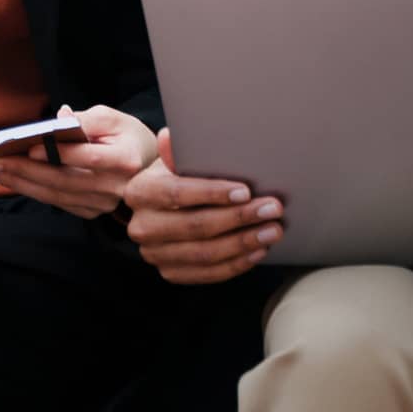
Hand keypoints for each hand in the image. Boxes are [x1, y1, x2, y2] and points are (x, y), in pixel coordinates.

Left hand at [0, 105, 157, 219]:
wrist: (149, 167)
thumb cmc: (129, 137)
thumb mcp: (113, 118)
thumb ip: (85, 119)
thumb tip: (59, 118)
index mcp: (125, 160)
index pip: (89, 157)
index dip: (60, 154)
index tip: (29, 148)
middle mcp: (116, 187)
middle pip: (64, 180)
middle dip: (24, 171)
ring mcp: (103, 204)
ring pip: (56, 196)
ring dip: (20, 183)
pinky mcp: (92, 212)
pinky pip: (57, 203)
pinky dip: (32, 191)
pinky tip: (11, 181)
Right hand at [122, 128, 281, 283]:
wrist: (165, 206)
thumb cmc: (179, 176)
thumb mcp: (177, 159)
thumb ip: (177, 150)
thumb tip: (171, 137)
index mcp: (140, 192)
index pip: (177, 193)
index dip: (212, 193)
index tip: (246, 191)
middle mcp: (141, 227)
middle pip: (195, 226)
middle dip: (238, 218)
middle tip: (271, 209)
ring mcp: (154, 254)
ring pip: (204, 254)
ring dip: (243, 243)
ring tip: (272, 230)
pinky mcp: (171, 272)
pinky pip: (207, 274)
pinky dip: (236, 264)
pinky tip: (258, 251)